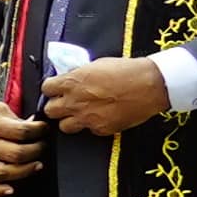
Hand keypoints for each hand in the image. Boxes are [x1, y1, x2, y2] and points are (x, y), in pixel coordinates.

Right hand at [0, 94, 44, 188]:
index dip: (39, 130)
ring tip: (36, 164)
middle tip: (42, 145)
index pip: (23, 131)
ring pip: (5, 172)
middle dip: (37, 150)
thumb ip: (15, 120)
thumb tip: (35, 128)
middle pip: (18, 154)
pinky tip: (10, 189)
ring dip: (25, 170)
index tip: (44, 128)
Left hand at [36, 57, 175, 137]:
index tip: (56, 89)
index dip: (52, 89)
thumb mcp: (96, 65)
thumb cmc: (127, 71)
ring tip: (81, 114)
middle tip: (66, 103)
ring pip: (64, 126)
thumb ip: (79, 75)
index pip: (46, 88)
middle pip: (50, 110)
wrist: (150, 85)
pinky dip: (92, 125)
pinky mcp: (101, 129)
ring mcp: (87, 118)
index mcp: (72, 82)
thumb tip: (72, 78)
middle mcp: (75, 102)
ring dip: (70, 120)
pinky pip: (89, 130)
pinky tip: (101, 117)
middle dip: (56, 106)